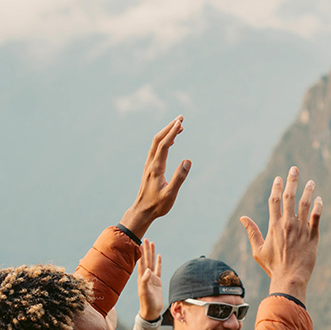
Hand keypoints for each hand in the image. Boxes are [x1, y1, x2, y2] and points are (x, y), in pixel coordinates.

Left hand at [120, 116, 191, 237]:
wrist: (142, 211)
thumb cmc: (157, 205)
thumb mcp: (171, 193)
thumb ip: (179, 177)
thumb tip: (188, 160)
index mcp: (156, 168)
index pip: (164, 145)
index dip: (172, 132)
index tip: (180, 122)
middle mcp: (151, 163)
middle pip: (158, 139)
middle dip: (169, 127)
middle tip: (181, 118)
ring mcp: (149, 165)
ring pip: (156, 143)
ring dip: (167, 132)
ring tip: (179, 126)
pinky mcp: (150, 168)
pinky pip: (157, 149)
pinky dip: (164, 141)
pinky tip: (171, 141)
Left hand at [137, 239, 162, 320]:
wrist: (151, 311)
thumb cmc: (147, 303)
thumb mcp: (145, 292)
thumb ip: (145, 281)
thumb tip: (148, 270)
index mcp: (142, 277)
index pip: (142, 262)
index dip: (142, 253)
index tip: (141, 243)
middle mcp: (146, 276)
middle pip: (147, 260)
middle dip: (146, 250)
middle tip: (147, 239)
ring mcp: (152, 278)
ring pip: (152, 262)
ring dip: (152, 254)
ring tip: (152, 244)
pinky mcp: (157, 281)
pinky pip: (158, 269)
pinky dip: (158, 262)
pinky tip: (158, 256)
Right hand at [240, 167, 321, 302]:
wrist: (290, 279)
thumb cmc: (273, 267)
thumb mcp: (258, 250)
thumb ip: (252, 232)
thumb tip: (243, 218)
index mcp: (273, 226)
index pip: (274, 200)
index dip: (276, 187)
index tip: (279, 178)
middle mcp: (287, 224)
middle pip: (289, 197)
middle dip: (292, 181)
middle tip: (294, 169)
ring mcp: (301, 229)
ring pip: (305, 204)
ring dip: (308, 191)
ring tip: (311, 182)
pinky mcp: (313, 236)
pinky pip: (317, 217)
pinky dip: (318, 207)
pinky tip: (319, 199)